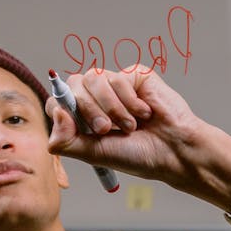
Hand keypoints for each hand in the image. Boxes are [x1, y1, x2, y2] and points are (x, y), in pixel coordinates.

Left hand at [47, 67, 203, 185]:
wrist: (173, 150)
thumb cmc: (137, 155)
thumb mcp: (94, 154)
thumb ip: (67, 141)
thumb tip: (57, 114)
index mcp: (82, 118)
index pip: (57, 101)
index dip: (63, 109)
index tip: (81, 126)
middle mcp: (95, 98)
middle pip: (74, 85)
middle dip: (89, 111)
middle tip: (106, 129)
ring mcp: (114, 85)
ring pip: (94, 79)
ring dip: (112, 107)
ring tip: (130, 125)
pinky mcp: (133, 75)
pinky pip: (119, 77)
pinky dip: (129, 100)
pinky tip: (144, 113)